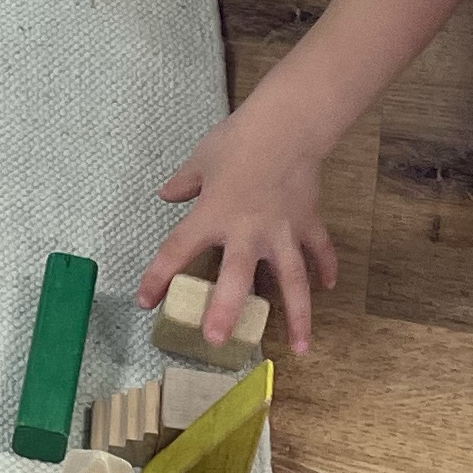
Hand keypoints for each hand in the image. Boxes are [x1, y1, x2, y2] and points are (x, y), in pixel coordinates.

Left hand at [139, 113, 338, 356]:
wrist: (288, 124)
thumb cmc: (240, 139)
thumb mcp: (202, 159)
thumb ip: (184, 183)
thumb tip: (167, 195)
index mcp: (213, 216)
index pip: (177, 251)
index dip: (158, 278)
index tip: (145, 302)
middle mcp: (247, 232)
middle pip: (236, 279)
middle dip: (226, 311)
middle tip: (218, 340)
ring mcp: (283, 231)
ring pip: (292, 281)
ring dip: (297, 315)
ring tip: (299, 348)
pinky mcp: (308, 222)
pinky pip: (319, 250)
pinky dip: (326, 268)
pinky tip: (327, 288)